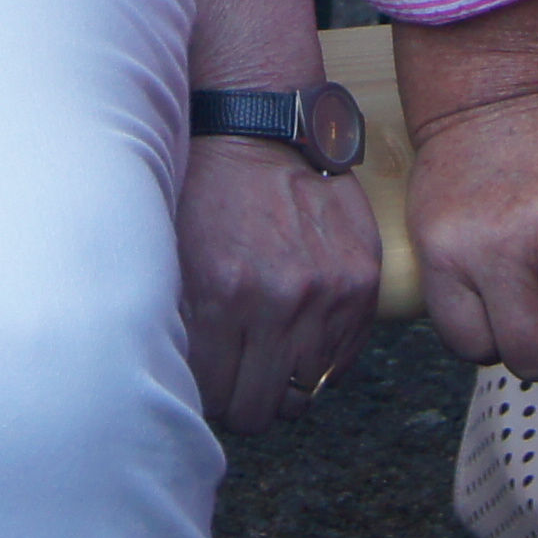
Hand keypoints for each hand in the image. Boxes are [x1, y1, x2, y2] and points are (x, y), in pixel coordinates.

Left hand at [177, 136, 383, 432]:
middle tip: (235, 376)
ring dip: (283, 382)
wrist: (260, 129)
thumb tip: (188, 386)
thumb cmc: (208, 189)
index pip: (215, 398)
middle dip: (241, 399)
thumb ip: (183, 323)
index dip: (207, 396)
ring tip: (269, 352)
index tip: (207, 382)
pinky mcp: (362, 283)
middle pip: (259, 408)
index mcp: (221, 296)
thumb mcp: (176, 254)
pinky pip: (344, 361)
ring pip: (305, 393)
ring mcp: (326, 294)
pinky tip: (300, 332)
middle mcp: (277, 302)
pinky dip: (321, 358)